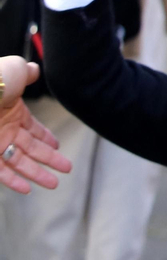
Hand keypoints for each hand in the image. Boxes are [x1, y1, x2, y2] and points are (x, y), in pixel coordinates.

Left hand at [0, 61, 71, 193]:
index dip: (46, 137)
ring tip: (54, 184)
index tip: (57, 147)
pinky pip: (0, 172)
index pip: (33, 128)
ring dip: (37, 174)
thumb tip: (34, 70)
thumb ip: (27, 73)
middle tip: (67, 169)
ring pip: (19, 163)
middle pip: (31, 148)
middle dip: (50, 159)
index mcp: (13, 111)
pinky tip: (27, 189)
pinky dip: (13, 181)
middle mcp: (4, 130)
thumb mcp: (16, 71)